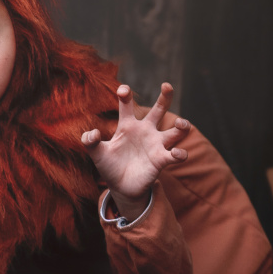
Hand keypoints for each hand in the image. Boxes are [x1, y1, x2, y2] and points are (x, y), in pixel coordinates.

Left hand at [80, 82, 189, 213]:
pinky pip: (176, 155)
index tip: (123, 91)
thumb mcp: (96, 153)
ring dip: (183, 126)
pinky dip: (179, 154)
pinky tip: (176, 153)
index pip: (127, 105)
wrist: (121, 187)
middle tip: (167, 85)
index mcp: (128, 126)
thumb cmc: (109, 166)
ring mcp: (155, 145)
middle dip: (165, 97)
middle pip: (159, 109)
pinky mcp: (162, 160)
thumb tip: (93, 133)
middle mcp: (145, 131)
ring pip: (176, 131)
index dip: (125, 95)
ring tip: (182, 124)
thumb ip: (90, 142)